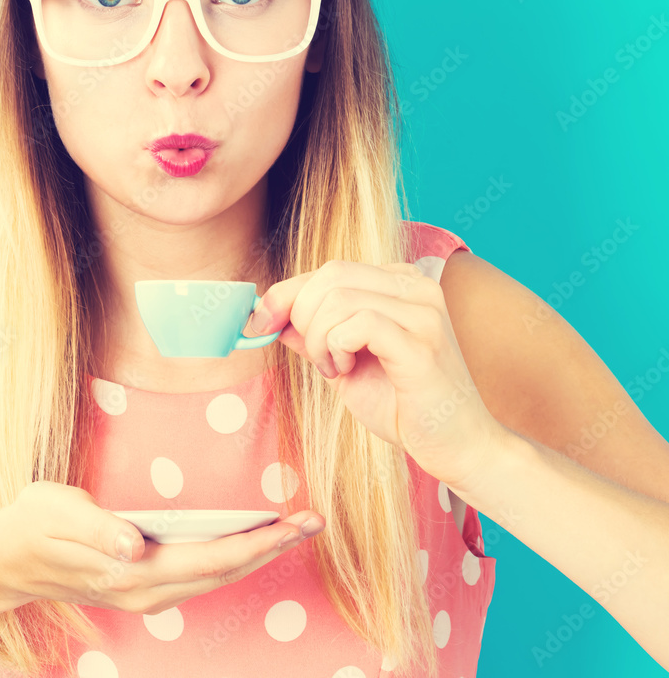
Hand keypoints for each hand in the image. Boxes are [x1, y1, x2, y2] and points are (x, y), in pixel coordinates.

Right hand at [0, 481, 325, 616]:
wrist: (7, 558)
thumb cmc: (34, 526)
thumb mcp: (59, 515)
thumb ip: (98, 530)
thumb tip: (134, 543)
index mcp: (132, 571)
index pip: (210, 559)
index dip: (256, 543)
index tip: (292, 524)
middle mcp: (146, 588)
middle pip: (224, 572)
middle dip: (271, 548)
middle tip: (312, 522)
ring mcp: (146, 591)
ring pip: (216, 576)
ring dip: (256, 554)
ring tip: (291, 530)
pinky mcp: (143, 582)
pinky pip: (200, 574)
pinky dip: (231, 557)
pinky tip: (246, 543)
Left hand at [249, 259, 505, 488]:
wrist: (458, 448)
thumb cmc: (404, 406)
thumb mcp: (345, 363)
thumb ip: (314, 334)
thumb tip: (269, 314)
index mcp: (400, 284)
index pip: (329, 270)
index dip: (286, 293)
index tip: (258, 322)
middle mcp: (416, 286)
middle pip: (330, 275)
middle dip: (302, 317)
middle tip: (317, 359)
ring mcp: (424, 310)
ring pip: (338, 298)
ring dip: (319, 339)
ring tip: (335, 369)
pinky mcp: (422, 341)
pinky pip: (358, 323)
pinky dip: (336, 348)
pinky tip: (346, 371)